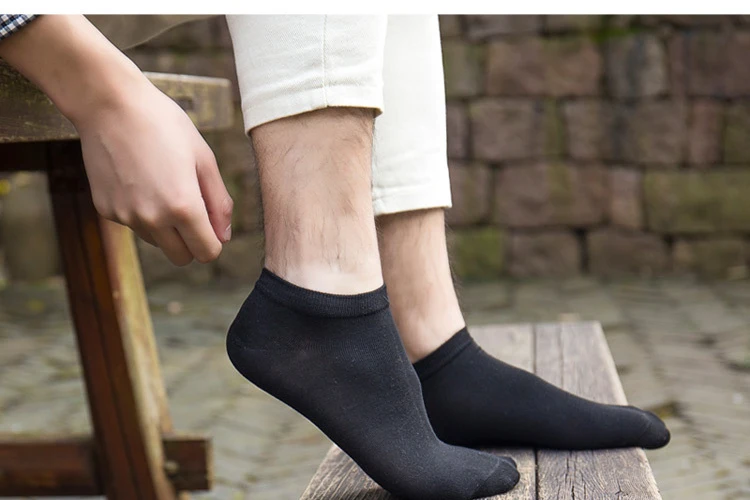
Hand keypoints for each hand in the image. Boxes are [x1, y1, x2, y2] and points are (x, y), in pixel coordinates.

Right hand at [0, 15, 232, 265]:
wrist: (109, 104)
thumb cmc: (164, 125)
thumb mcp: (203, 159)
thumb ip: (219, 202)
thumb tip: (224, 236)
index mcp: (183, 207)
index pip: (207, 253)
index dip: (214, 241)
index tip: (211, 222)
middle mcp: (153, 219)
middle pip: (182, 257)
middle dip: (191, 241)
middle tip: (191, 209)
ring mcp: (126, 217)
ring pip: (157, 242)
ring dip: (166, 227)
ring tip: (163, 185)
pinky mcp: (106, 210)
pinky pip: (134, 224)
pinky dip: (141, 212)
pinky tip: (139, 179)